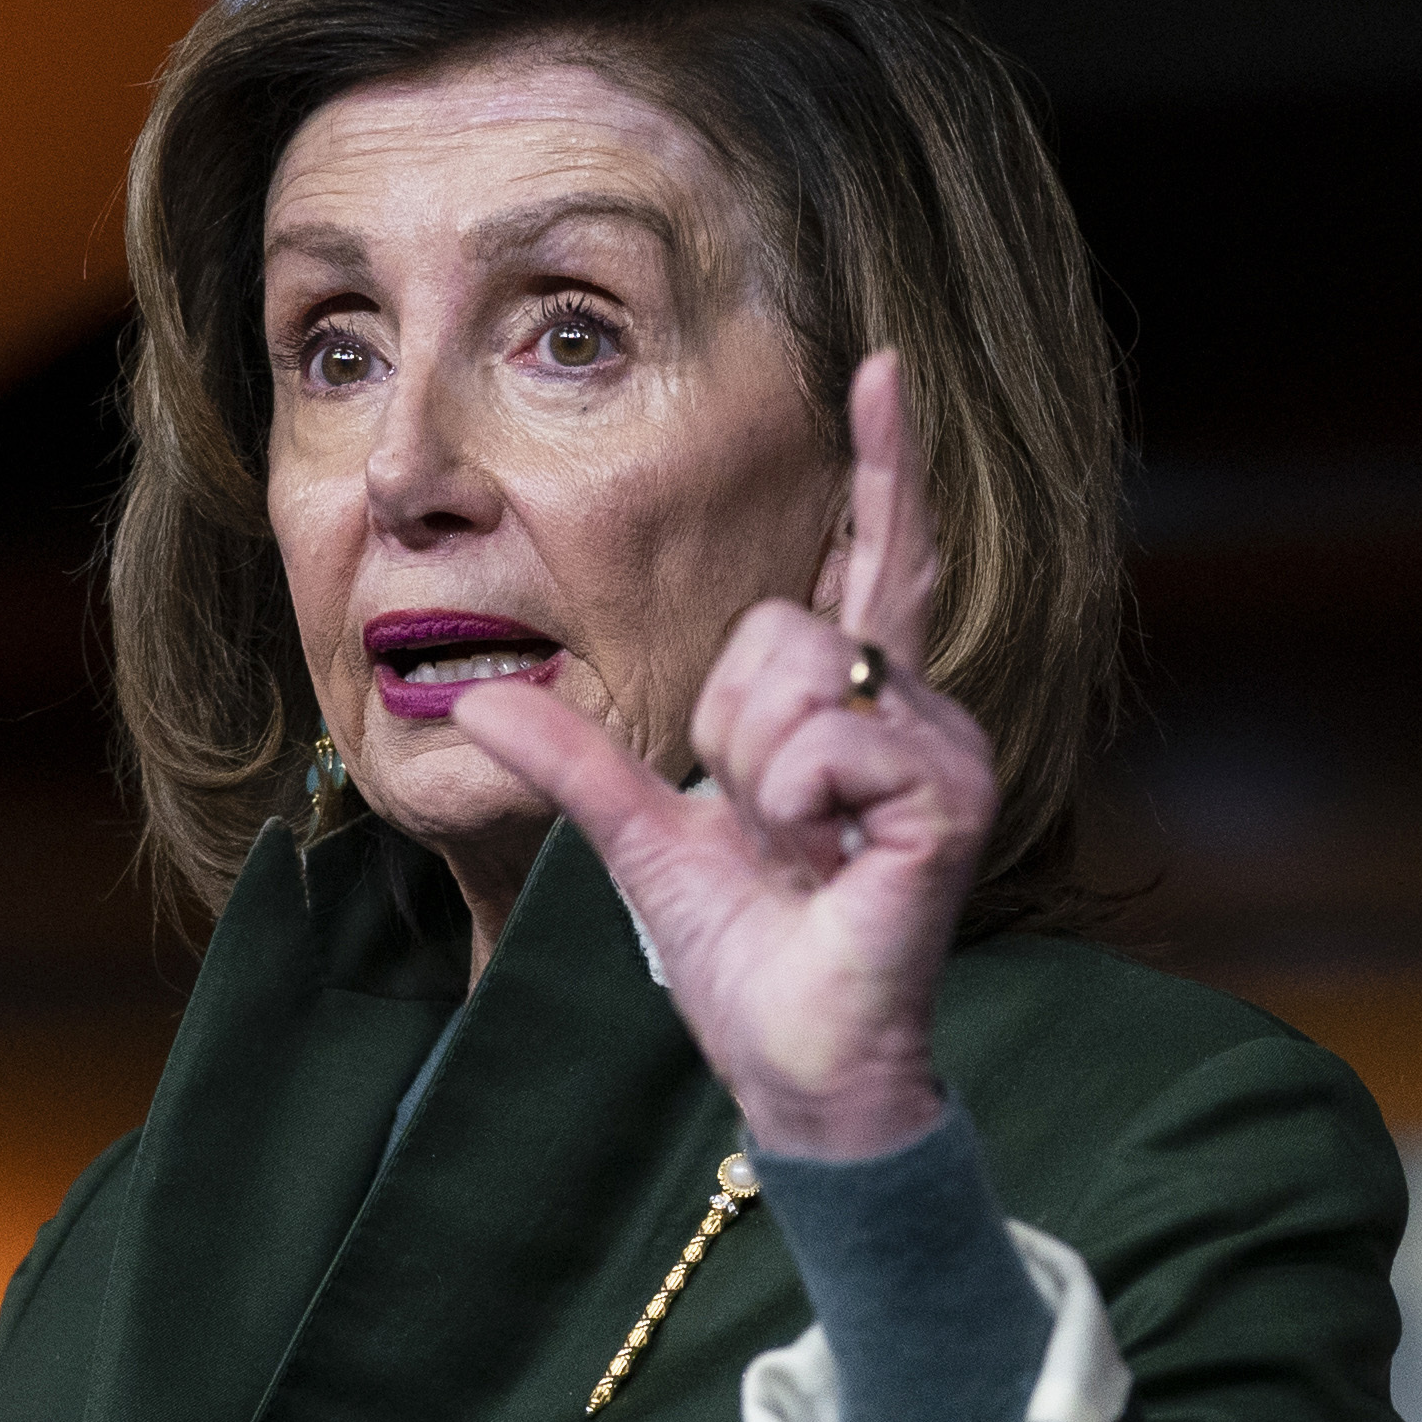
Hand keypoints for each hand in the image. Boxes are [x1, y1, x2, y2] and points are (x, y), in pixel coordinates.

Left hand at [450, 350, 984, 1160]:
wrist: (797, 1057)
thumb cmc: (746, 954)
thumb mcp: (637, 838)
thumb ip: (571, 761)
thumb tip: (470, 705)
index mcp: (852, 704)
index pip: (873, 557)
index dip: (881, 463)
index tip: (877, 364)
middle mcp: (914, 707)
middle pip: (782, 624)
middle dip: (728, 726)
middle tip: (759, 823)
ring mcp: (944, 747)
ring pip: (800, 674)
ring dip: (757, 775)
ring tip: (798, 847)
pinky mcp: (951, 794)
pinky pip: (824, 739)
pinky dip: (792, 806)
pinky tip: (824, 860)